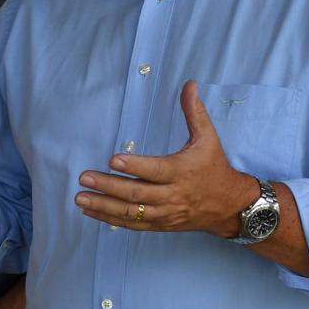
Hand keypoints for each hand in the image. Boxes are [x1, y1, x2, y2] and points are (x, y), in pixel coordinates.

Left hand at [75, 80, 255, 237]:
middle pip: (136, 194)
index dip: (133, 167)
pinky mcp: (161, 224)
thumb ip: (194, 111)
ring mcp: (165, 212)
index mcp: (181, 171)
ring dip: (103, 206)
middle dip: (108, 186)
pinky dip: (111, 219)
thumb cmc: (215, 167)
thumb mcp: (208, 138)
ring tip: (80, 198)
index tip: (112, 160)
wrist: (229, 205)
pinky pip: (133, 225)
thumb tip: (189, 84)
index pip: (154, 170)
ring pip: (131, 213)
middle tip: (84, 178)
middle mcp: (172, 195)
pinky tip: (91, 212)